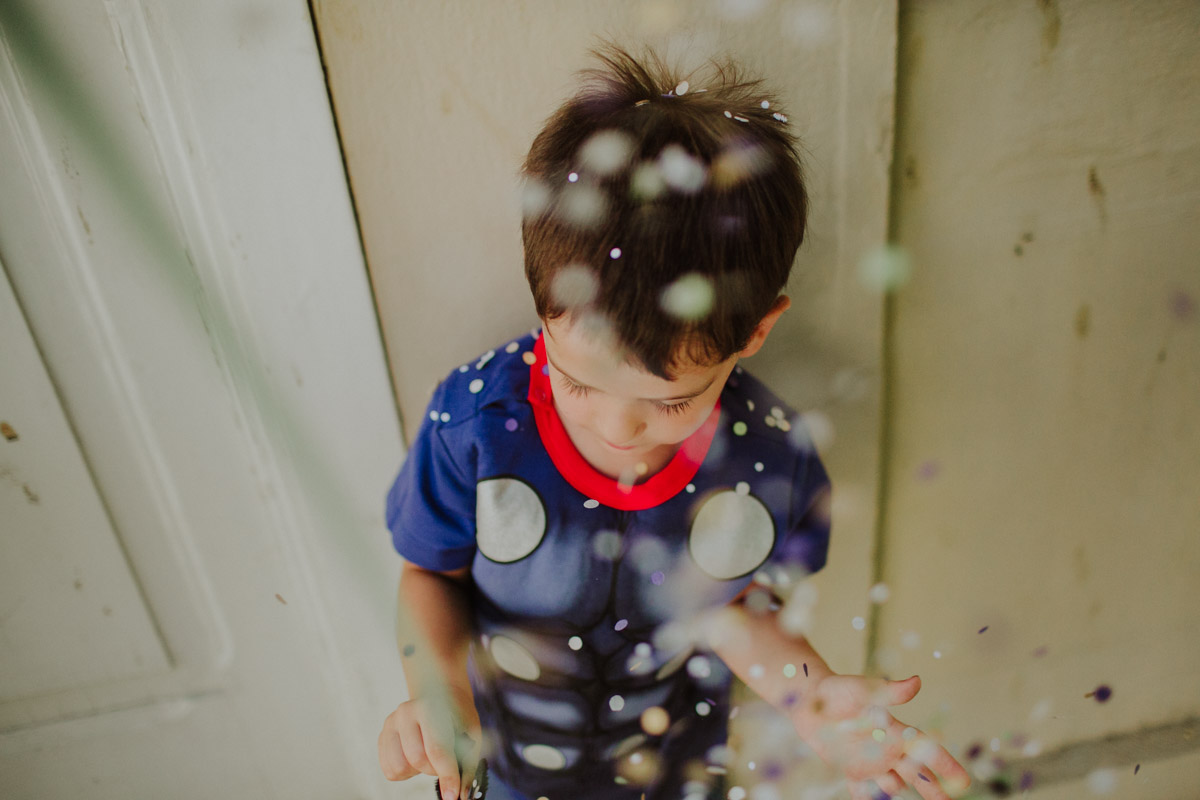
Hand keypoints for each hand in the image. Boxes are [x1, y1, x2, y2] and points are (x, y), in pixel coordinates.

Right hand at [378, 688, 481, 799]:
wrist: (441, 695)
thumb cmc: (458, 717)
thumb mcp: (471, 734)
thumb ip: (466, 765)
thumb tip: (459, 795)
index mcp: (430, 706)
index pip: (437, 748)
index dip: (446, 775)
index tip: (452, 796)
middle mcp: (406, 712)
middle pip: (417, 759)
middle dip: (434, 770)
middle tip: (445, 763)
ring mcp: (391, 723)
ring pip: (400, 767)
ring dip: (418, 771)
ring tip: (429, 755)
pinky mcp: (382, 736)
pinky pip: (389, 770)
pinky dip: (405, 772)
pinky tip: (416, 756)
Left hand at [790, 674, 969, 799]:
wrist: (808, 698)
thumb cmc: (838, 690)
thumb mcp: (863, 689)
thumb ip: (890, 691)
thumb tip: (917, 681)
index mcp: (894, 730)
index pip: (926, 749)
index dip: (945, 764)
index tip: (963, 781)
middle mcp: (887, 748)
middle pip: (916, 772)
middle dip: (933, 789)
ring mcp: (870, 761)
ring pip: (893, 784)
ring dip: (896, 790)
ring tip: (898, 791)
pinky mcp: (850, 769)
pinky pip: (863, 792)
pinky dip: (869, 799)